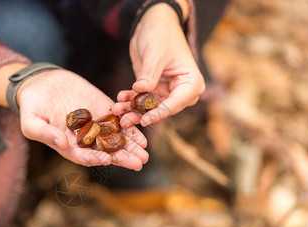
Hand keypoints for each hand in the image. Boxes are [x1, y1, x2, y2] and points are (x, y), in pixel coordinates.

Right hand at [17, 69, 148, 169]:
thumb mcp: (32, 121)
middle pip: (106, 150)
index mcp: (68, 145)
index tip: (108, 160)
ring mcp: (95, 123)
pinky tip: (141, 129)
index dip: (96, 158)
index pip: (84, 155)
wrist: (41, 83)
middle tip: (139, 162)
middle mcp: (85, 138)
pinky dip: (129, 123)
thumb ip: (45, 134)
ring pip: (116, 136)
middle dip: (123, 157)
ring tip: (145, 150)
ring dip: (131, 143)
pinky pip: (118, 117)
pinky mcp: (102, 108)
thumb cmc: (32, 106)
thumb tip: (62, 144)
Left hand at [112, 3, 204, 126]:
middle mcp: (181, 91)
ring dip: (132, 110)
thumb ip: (149, 73)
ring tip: (116, 109)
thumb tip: (140, 90)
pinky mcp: (153, 90)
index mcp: (191, 83)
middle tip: (124, 120)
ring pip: (149, 108)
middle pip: (162, 109)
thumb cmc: (161, 34)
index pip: (176, 103)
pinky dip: (129, 101)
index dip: (160, 113)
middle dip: (141, 114)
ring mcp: (166, 92)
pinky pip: (141, 100)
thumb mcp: (155, 53)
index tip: (144, 120)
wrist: (153, 24)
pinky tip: (119, 99)